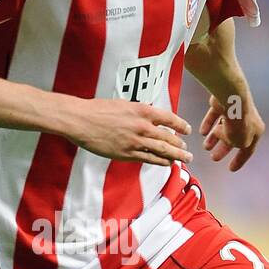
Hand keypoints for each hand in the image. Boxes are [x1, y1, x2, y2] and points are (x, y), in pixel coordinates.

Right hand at [65, 99, 192, 167]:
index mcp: (142, 110)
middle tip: (187, 150)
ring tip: (184, 159)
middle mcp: (142, 126)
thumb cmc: (98, 110)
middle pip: (169, 138)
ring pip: (162, 150)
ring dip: (176, 156)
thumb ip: (138, 112)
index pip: (170, 118)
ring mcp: (135, 141)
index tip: (187, 130)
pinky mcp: (127, 154)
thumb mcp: (124, 104)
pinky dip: (160, 162)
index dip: (181, 125)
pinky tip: (167, 164)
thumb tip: (150, 118)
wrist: (81, 120)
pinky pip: (149, 159)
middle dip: (180, 146)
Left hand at [200, 93, 263, 171]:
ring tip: (205, 147)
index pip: (248, 150)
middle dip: (223, 149)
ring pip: (224, 127)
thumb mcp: (241, 143)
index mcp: (256, 131)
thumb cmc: (239, 123)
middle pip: (234, 138)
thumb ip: (236, 145)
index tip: (231, 169)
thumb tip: (229, 141)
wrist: (232, 99)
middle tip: (214, 158)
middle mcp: (248, 120)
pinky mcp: (223, 103)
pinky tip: (202, 132)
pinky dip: (209, 124)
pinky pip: (215, 116)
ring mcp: (235, 111)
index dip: (239, 161)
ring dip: (215, 138)